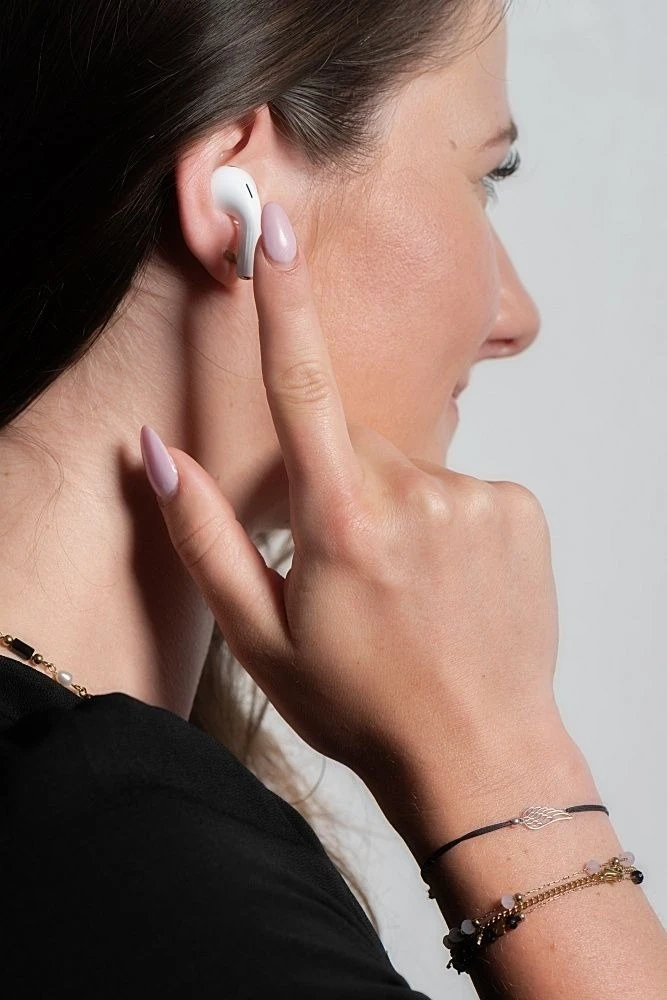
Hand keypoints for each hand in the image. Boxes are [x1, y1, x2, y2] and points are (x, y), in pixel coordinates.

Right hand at [141, 202, 559, 791]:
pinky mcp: (519, 508)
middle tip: (346, 567)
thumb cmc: (362, 705)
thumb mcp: (260, 637)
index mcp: (340, 520)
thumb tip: (158, 453)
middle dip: (336, 483)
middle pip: (352, 442)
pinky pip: (460, 489)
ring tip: (404, 589)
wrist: (480, 754)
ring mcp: (476, 497)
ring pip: (409, 469)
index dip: (282, 300)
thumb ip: (203, 534)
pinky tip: (447, 584)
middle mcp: (414, 494)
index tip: (274, 227)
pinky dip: (445, 523)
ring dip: (393, 510)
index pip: (299, 384)